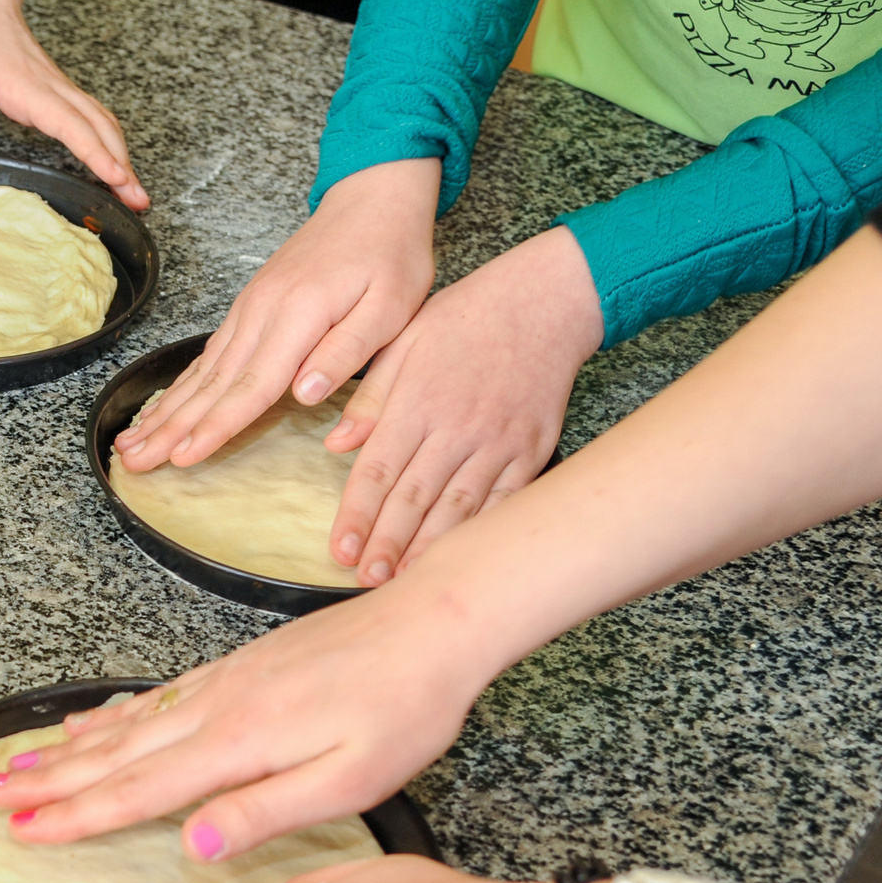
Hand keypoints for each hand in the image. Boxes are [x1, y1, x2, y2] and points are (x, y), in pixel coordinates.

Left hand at [0, 0, 145, 206]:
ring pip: (101, 120)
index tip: (115, 176)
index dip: (93, 151)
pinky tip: (114, 161)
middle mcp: (51, 86)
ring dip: (121, 153)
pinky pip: (92, 115)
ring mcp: (58, 85)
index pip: (68, 123)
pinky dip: (109, 140)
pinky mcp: (57, 87)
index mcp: (26, 87)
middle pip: (98, 125)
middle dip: (122, 163)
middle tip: (138, 200)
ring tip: (134, 190)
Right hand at [0, 583, 496, 855]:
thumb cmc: (406, 706)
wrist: (435, 621)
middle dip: (47, 778)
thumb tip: (189, 846)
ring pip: (125, 723)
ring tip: (17, 762)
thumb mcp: (352, 781)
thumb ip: (265, 812)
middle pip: (113, 752)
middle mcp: (215, 708)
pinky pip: (153, 696)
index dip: (75, 815)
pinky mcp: (237, 668)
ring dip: (65, 747)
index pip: (137, 790)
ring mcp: (222, 683)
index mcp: (237, 744)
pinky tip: (91, 721)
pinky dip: (109, 713)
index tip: (23, 832)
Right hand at [113, 159, 436, 474]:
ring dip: (164, 409)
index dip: (216, 425)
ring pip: (201, 371)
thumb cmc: (391, 254)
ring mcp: (249, 308)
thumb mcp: (392, 307)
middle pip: (210, 383)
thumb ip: (347, 350)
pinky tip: (164, 406)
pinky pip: (208, 354)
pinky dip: (181, 384)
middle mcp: (261, 313)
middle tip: (135, 462)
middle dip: (169, 427)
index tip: (183, 456)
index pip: (251, 384)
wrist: (371, 199)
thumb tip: (304, 394)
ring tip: (133, 443)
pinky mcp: (249, 306)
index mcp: (297, 316)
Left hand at [323, 227, 603, 582]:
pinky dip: (481, 531)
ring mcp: (498, 444)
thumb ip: (368, 397)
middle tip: (365, 581)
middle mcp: (456, 429)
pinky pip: (503, 501)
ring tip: (404, 581)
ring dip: (428, 548)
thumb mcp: (403, 342)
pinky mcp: (532, 450)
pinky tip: (463, 556)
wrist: (546, 301)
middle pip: (413, 499)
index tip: (339, 551)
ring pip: (457, 508)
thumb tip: (335, 444)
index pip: (377, 472)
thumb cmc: (467, 317)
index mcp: (416, 404)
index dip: (357, 516)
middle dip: (387, 545)